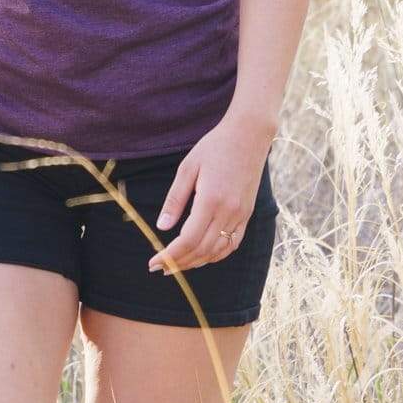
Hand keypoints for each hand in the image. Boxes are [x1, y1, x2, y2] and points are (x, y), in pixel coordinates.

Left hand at [150, 117, 268, 275]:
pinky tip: (202, 257)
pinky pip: (232, 244)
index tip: (153, 263)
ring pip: (218, 251)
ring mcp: (241, 215)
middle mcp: (229, 212)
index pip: (188, 239)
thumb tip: (162, 227)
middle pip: (202, 250)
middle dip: (179, 263)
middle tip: (160, 268)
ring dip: (196, 262)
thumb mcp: (187, 168)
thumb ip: (175, 199)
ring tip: (176, 265)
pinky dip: (216, 255)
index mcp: (211, 200)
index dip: (170, 255)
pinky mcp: (247, 214)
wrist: (249, 135)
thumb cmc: (214, 147)